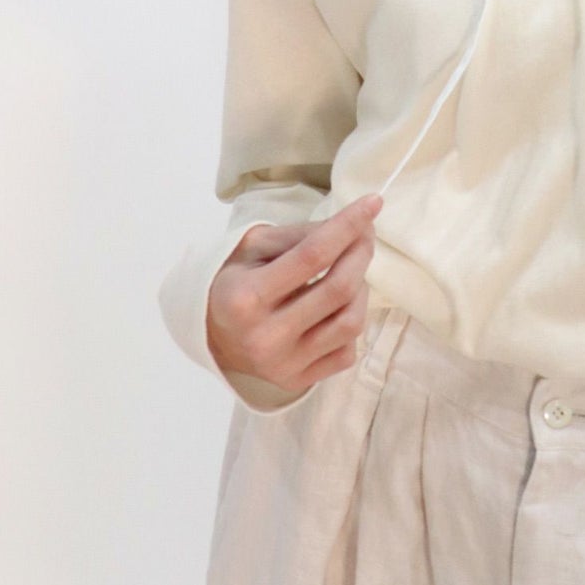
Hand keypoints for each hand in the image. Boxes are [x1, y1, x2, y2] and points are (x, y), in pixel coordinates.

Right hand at [207, 193, 382, 394]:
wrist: (211, 333)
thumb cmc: (235, 280)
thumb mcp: (254, 246)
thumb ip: (299, 235)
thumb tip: (350, 225)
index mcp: (246, 297)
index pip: (312, 255)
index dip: (347, 226)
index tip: (373, 202)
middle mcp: (265, 337)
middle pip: (338, 289)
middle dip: (361, 252)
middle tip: (366, 232)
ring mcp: (284, 365)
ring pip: (351, 322)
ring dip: (361, 288)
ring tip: (351, 270)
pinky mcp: (298, 381)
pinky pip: (347, 351)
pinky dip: (352, 321)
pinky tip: (339, 305)